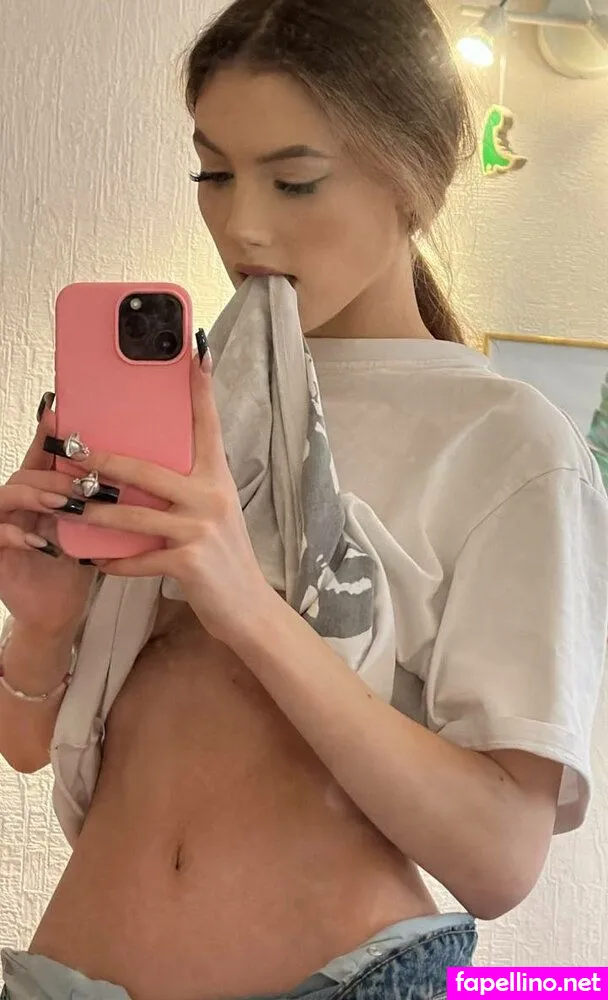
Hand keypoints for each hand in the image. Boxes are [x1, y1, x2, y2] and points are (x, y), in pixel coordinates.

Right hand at [0, 403, 95, 636]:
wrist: (61, 611)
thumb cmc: (79, 565)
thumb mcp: (97, 527)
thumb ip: (107, 499)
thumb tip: (153, 469)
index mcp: (45, 491)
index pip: (44, 456)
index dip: (49, 435)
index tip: (60, 413)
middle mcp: (22, 503)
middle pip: (29, 472)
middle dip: (56, 475)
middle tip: (84, 483)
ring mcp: (5, 524)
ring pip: (8, 495)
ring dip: (36, 496)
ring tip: (62, 504)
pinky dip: (15, 534)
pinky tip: (38, 541)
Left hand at [64, 354, 272, 647]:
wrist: (248, 607)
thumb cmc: (225, 556)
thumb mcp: (214, 512)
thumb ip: (188, 488)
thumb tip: (143, 470)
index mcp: (217, 478)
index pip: (207, 425)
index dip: (201, 388)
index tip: (196, 352)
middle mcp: (210, 497)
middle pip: (146, 469)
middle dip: (102, 461)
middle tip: (71, 448)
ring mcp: (200, 530)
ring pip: (131, 515)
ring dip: (91, 513)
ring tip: (63, 507)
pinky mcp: (188, 562)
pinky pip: (137, 558)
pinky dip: (112, 562)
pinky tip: (93, 560)